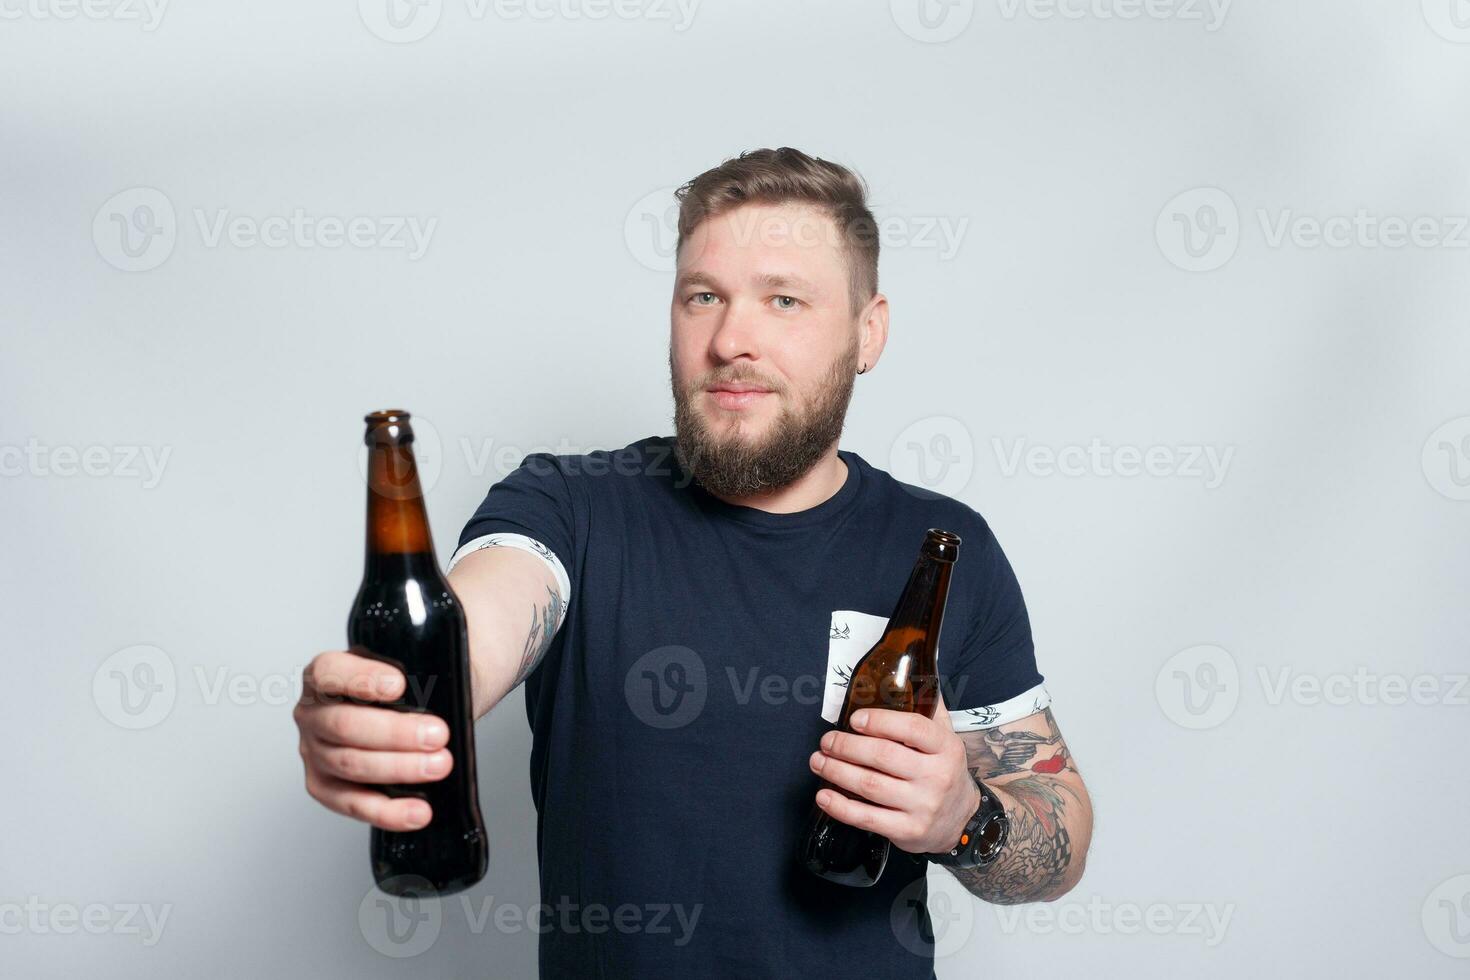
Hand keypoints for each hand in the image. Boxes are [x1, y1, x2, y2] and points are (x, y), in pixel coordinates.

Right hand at [293, 650, 453, 830]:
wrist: (419, 712)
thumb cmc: (413, 685)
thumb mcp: (415, 664)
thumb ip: (419, 668)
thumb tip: (445, 682)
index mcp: (324, 674)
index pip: (330, 673)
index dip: (363, 679)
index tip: (399, 686)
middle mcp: (312, 713)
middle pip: (344, 725)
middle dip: (396, 732)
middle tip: (437, 735)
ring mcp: (314, 752)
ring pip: (350, 764)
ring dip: (399, 768)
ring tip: (437, 766)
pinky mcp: (325, 787)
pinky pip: (352, 803)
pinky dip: (388, 811)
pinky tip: (417, 810)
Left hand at [808, 689, 980, 853]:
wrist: (962, 820)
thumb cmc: (943, 769)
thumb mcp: (945, 737)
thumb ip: (926, 706)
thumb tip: (903, 670)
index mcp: (945, 747)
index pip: (912, 728)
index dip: (880, 721)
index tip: (854, 719)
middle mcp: (937, 777)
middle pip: (883, 756)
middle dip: (846, 746)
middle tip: (826, 740)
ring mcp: (922, 806)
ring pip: (870, 785)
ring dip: (836, 771)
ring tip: (818, 761)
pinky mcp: (907, 831)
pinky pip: (867, 818)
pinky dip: (840, 807)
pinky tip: (823, 795)